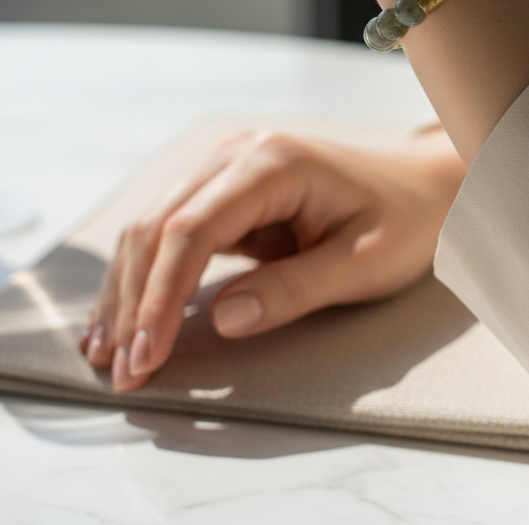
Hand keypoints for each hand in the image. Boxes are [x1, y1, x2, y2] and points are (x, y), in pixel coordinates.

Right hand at [81, 126, 465, 391]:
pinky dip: (144, 278)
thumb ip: (296, 289)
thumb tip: (224, 319)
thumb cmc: (402, 220)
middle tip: (123, 374)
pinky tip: (122, 321)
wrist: (420, 185)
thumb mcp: (364, 263)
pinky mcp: (222, 190)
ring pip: (152, 230)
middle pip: (159, 228)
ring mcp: (225, 168)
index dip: (161, 296)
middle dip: (134, 303)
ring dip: (127, 293)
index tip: (147, 356)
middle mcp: (237, 154)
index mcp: (272, 163)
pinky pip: (169, 234)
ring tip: (107, 357)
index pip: (192, 229)